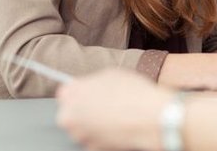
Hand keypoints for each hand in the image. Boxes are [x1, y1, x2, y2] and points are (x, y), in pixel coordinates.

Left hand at [57, 69, 171, 150]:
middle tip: (104, 104)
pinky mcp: (91, 148)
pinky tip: (117, 126)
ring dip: (93, 123)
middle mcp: (69, 115)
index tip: (89, 93)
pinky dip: (103, 135)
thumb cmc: (134, 93)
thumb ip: (94, 81)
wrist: (150, 116)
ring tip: (115, 115)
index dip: (81, 92)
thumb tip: (92, 87)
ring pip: (82, 128)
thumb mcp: (111, 74)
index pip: (66, 92)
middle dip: (84, 109)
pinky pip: (94, 139)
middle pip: (71, 112)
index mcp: (71, 92)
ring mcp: (79, 134)